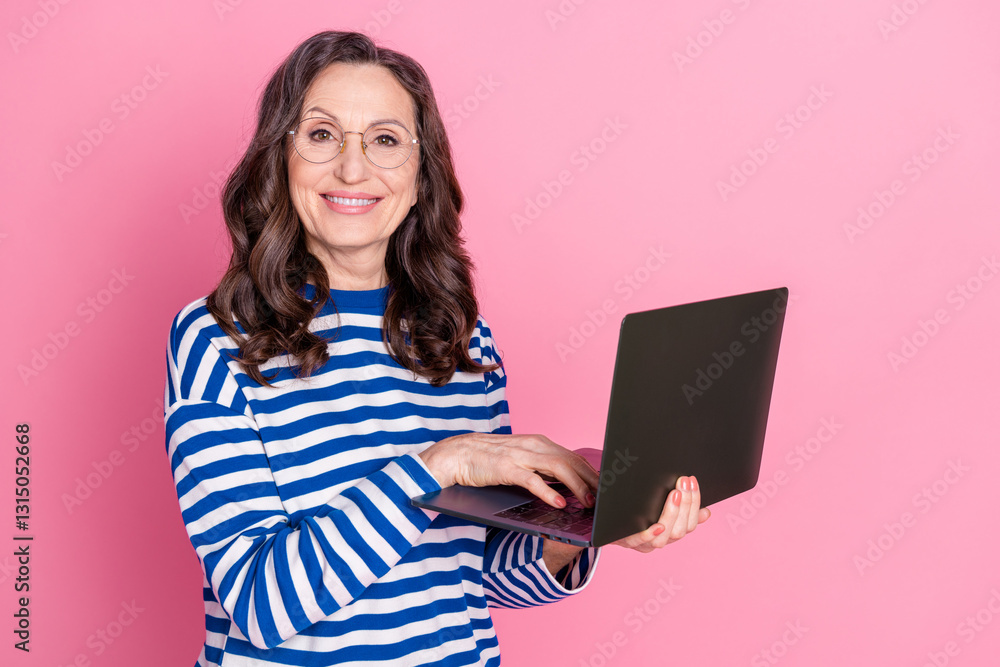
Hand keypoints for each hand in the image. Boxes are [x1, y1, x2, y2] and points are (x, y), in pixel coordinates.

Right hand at [419, 432, 598, 508]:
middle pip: (572, 461)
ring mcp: (521, 455)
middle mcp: (534, 445)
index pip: (574, 457)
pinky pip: (532, 480)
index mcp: (540, 443)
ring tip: (589, 502)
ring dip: (577, 486)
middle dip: (592, 480)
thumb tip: (567, 485)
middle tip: (607, 499)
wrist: (457, 454)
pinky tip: (559, 503)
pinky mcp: (506, 468)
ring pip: (558, 468)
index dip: (593, 473)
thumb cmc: (490, 460)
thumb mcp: (522, 460)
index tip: (607, 489)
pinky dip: (548, 491)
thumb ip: (543, 468)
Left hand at [610, 475, 710, 552]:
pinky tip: (657, 525)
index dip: (694, 504)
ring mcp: (643, 543)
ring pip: (664, 537)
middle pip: (680, 530)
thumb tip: (705, 512)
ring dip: (672, 514)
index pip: (690, 523)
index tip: (693, 482)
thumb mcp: (659, 507)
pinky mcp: (626, 541)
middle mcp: (659, 541)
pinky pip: (640, 541)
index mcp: (670, 532)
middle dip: (686, 505)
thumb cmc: (634, 510)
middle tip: (684, 482)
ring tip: (675, 494)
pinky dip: (650, 534)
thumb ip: (681, 509)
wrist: (602, 521)